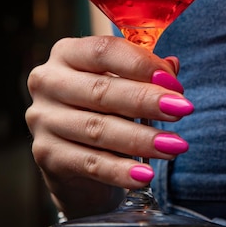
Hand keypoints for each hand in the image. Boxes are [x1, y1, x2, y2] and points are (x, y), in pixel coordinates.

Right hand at [26, 35, 192, 218]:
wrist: (76, 163)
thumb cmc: (105, 110)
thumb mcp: (123, 84)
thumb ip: (145, 73)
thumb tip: (172, 67)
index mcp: (66, 53)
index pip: (104, 51)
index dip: (141, 65)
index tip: (174, 83)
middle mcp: (48, 81)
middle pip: (101, 89)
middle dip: (146, 100)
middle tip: (182, 110)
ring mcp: (43, 119)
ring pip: (98, 129)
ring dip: (141, 138)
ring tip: (175, 145)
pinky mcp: (45, 154)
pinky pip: (89, 163)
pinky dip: (120, 171)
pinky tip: (145, 175)